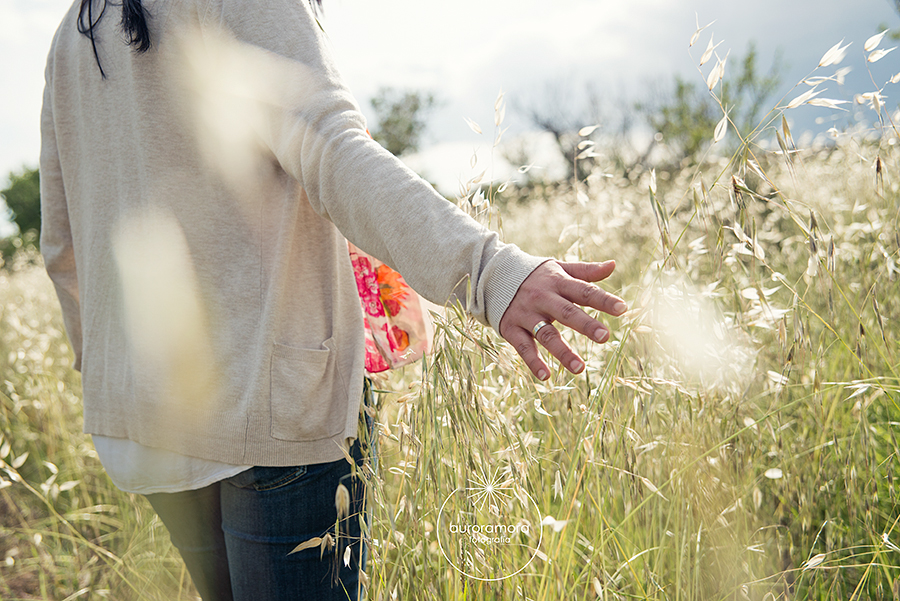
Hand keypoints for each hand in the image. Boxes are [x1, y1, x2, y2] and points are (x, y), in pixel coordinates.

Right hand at [498, 260, 625, 379]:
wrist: (493, 276)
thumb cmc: (536, 276)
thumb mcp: (559, 269)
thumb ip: (585, 271)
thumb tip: (613, 265)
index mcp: (557, 282)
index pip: (584, 291)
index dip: (603, 299)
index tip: (622, 308)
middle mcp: (542, 298)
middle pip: (566, 312)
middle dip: (585, 324)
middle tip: (605, 337)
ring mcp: (526, 314)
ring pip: (546, 335)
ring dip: (563, 352)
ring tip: (580, 368)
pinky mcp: (511, 328)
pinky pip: (523, 347)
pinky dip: (533, 362)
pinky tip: (546, 376)